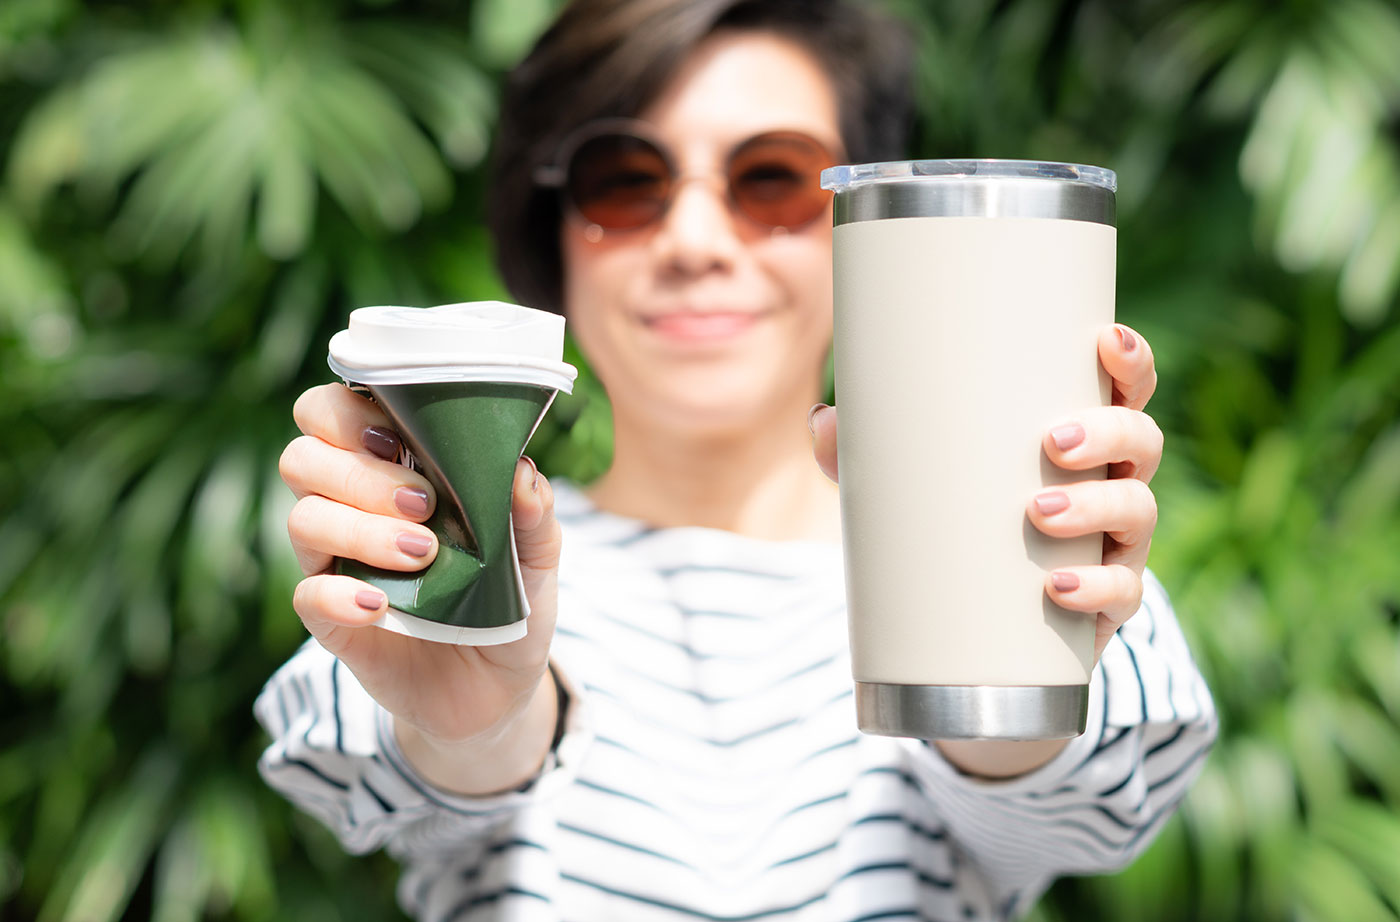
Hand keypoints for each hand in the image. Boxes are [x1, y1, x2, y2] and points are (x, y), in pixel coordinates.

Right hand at [279, 383, 561, 792]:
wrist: (499, 687)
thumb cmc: (510, 601)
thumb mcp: (539, 557)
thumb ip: (535, 513)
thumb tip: (521, 470)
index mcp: (394, 469)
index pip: (334, 412)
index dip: (350, 411)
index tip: (401, 436)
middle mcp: (352, 507)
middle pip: (303, 455)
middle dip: (359, 470)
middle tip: (424, 502)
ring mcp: (337, 562)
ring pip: (303, 517)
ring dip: (360, 527)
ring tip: (422, 554)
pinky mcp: (333, 621)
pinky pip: (308, 594)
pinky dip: (339, 594)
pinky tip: (379, 605)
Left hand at [810, 323, 1159, 665]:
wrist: (980, 637)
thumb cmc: (956, 526)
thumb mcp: (911, 485)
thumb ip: (865, 453)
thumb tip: (824, 421)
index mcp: (1081, 440)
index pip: (1123, 389)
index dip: (1128, 361)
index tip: (1106, 340)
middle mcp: (1111, 484)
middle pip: (1141, 441)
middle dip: (1108, 433)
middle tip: (1053, 441)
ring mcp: (1116, 545)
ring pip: (1137, 512)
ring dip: (1096, 506)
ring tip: (1037, 508)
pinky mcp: (1107, 604)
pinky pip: (1124, 593)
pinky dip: (1098, 588)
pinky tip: (1058, 586)